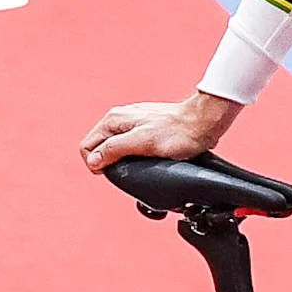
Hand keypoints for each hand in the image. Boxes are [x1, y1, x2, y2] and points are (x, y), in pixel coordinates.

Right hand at [81, 90, 239, 172]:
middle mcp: (120, 119)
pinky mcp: (146, 129)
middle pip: (99, 147)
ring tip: (139, 166)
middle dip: (107, 162)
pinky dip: (133, 156)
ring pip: (114, 147)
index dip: (96, 165)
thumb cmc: (178, 133)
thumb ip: (114, 150)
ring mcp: (133, 123)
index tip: (113, 173)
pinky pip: (129, 146)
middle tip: (128, 170)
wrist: (204, 122)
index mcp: (114, 120)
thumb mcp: (142, 143)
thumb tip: (94, 161)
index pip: (87, 146)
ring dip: (121, 160)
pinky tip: (147, 160)